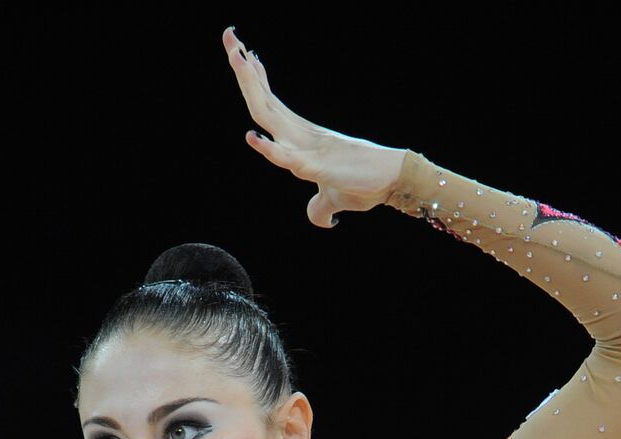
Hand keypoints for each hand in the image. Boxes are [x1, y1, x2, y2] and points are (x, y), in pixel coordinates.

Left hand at [222, 27, 406, 228]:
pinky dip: (270, 151)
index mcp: (300, 137)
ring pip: (269, 117)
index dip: (253, 80)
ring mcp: (308, 148)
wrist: (392, 184)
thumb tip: (321, 220)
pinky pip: (290, 160)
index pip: (269, 105)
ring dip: (251, 88)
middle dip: (243, 70)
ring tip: (235, 58)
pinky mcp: (318, 168)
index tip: (240, 52)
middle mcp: (301, 136)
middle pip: (262, 101)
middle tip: (228, 35)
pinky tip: (253, 139)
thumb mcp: (333, 200)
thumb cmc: (363, 186)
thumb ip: (320, 208)